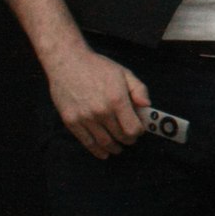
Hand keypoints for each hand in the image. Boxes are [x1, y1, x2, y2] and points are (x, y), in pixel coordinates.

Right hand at [44, 42, 150, 159]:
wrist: (68, 62)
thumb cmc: (98, 67)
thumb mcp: (124, 73)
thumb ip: (139, 90)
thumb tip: (147, 107)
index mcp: (117, 100)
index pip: (133, 128)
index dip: (139, 132)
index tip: (139, 130)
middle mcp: (101, 112)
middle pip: (120, 137)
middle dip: (128, 140)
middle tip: (130, 138)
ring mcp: (85, 118)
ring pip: (104, 142)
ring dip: (114, 148)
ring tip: (118, 147)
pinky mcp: (71, 121)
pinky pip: (86, 142)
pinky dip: (97, 151)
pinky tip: (104, 153)